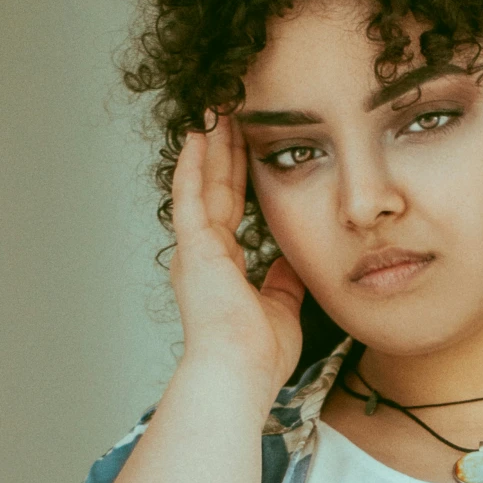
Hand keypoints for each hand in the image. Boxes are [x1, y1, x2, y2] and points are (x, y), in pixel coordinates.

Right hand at [168, 113, 305, 402]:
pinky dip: (194, 164)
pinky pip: (191, 196)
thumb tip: (291, 264)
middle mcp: (204, 253)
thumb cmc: (258, 357)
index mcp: (222, 267)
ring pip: (203, 183)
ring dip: (209, 145)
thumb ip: (282, 282)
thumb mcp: (281, 309)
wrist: (240, 374)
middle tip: (230, 110)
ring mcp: (196, 249)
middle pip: (216, 188)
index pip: (232, 208)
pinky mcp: (194, 248)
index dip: (239, 175)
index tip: (248, 144)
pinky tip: (199, 134)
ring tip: (215, 107)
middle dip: (224, 149)